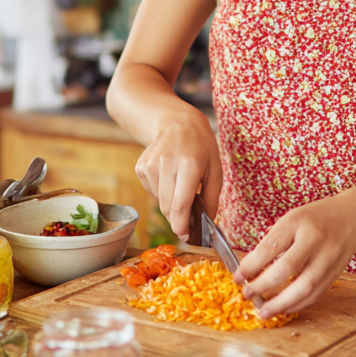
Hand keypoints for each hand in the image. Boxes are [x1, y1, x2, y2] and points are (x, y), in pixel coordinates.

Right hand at [134, 109, 221, 240]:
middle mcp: (166, 164)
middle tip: (190, 216)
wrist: (176, 121)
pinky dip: (162, 191)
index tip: (186, 235)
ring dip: (171, 202)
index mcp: (189, 165)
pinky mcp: (140, 167)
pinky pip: (151, 192)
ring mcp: (150, 165)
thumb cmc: (201, 145)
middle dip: (178, 217)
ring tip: (181, 184)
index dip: (182, 225)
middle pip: (167, 208)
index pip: (180, 205)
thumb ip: (212, 198)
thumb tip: (207, 222)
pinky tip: (169, 176)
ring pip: (158, 202)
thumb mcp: (215, 169)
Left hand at [234, 187, 355, 317]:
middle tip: (248, 294)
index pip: (271, 247)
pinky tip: (284, 308)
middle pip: (288, 268)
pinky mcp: (335, 273)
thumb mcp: (291, 219)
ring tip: (264, 312)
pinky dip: (298, 305)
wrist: (353, 215)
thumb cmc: (317, 217)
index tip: (238, 277)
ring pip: (305, 287)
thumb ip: (274, 241)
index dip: (251, 265)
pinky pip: (316, 294)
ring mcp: (328, 258)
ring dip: (282, 303)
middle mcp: (315, 240)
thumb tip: (252, 269)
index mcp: (299, 222)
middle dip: (264, 286)